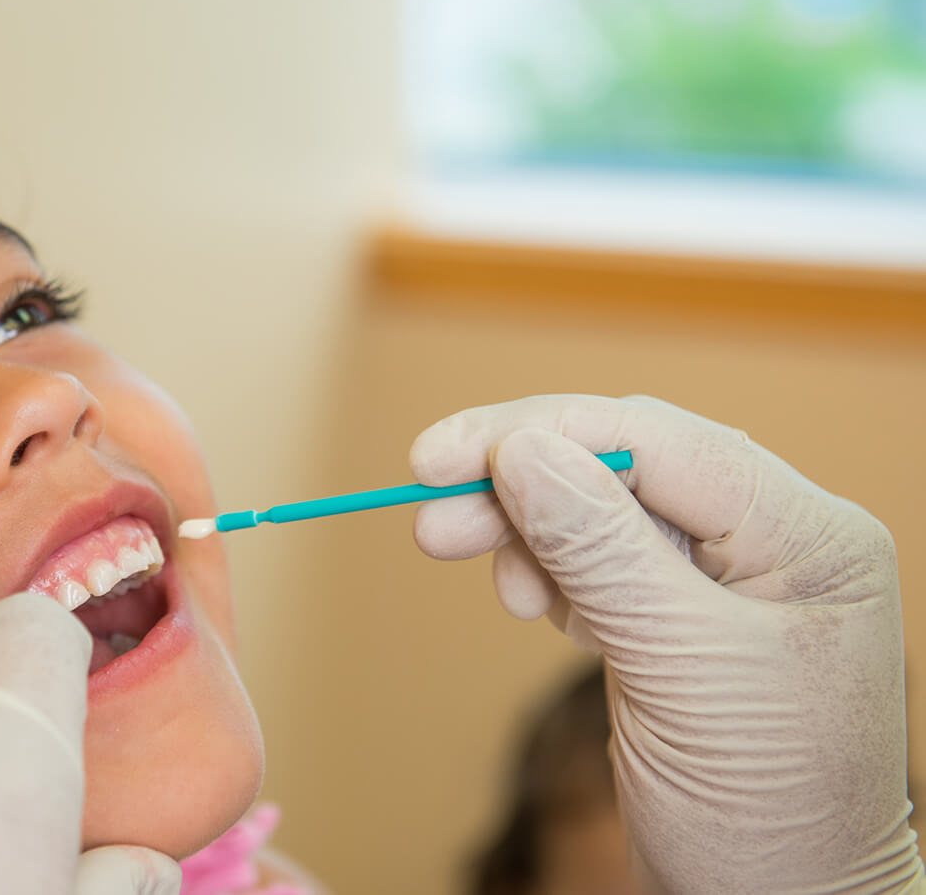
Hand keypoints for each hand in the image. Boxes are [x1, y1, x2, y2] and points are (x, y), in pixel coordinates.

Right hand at [410, 395, 921, 893]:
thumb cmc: (762, 807)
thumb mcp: (679, 668)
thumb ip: (601, 551)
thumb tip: (521, 450)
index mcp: (808, 535)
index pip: (661, 442)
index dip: (544, 432)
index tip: (441, 457)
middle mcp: (772, 541)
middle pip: (623, 467)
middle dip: (521, 481)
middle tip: (431, 513)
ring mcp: (725, 579)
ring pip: (599, 509)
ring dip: (525, 528)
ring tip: (474, 565)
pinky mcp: (678, 617)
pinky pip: (597, 560)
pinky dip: (547, 570)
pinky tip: (533, 602)